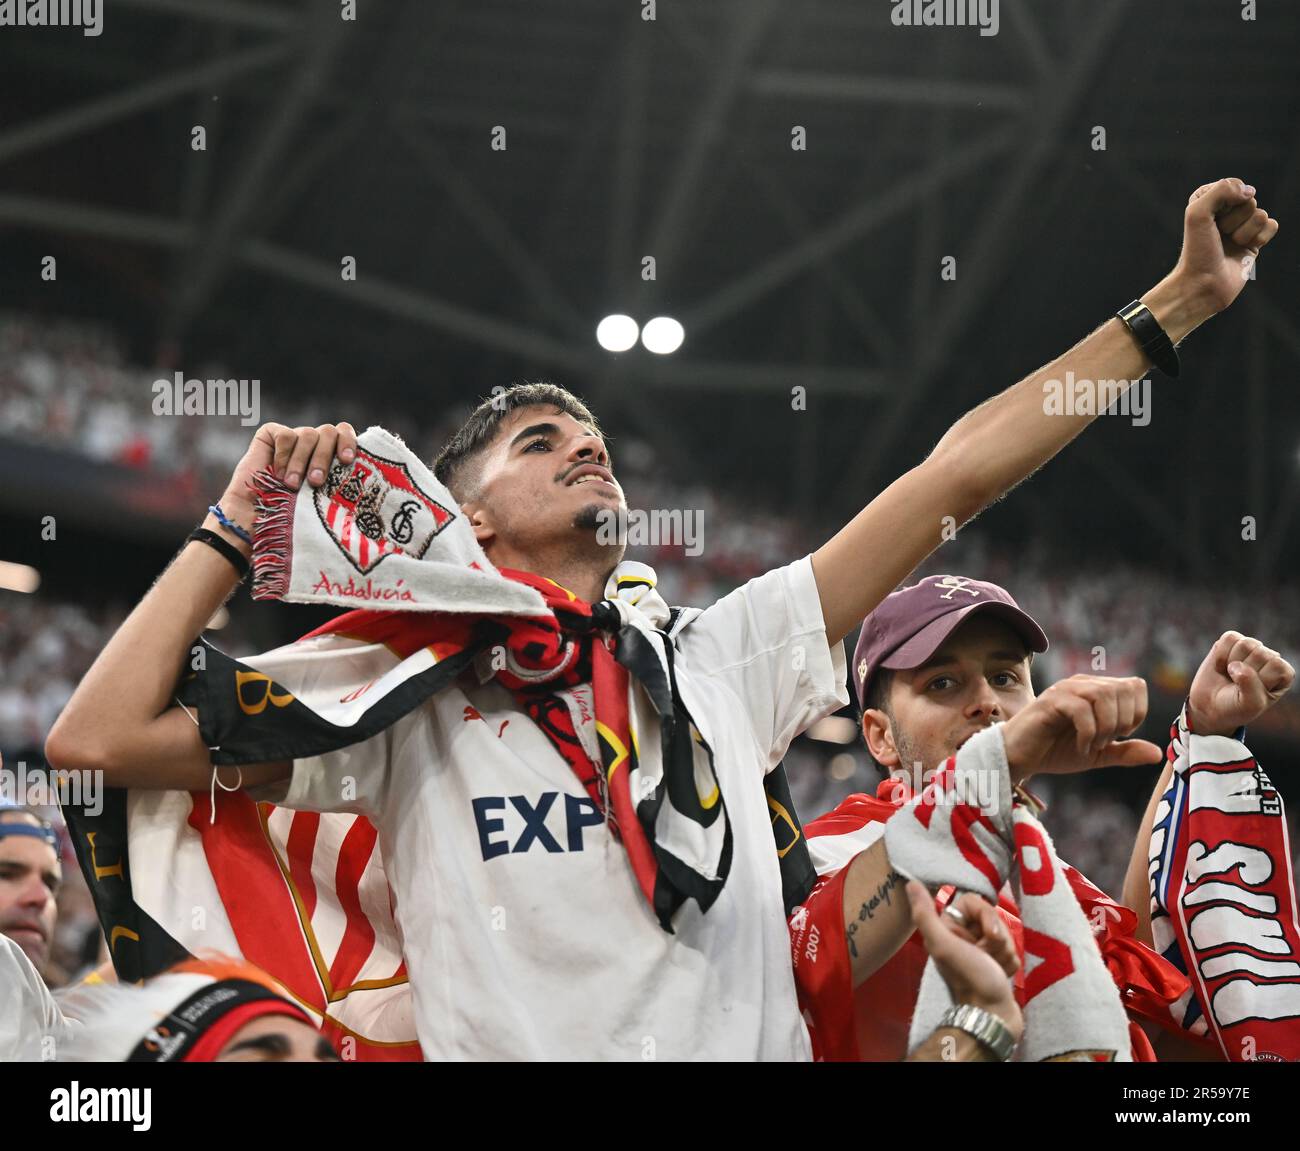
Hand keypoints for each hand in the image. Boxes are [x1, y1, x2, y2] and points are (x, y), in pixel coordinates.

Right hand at [221, 421, 357, 515]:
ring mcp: (293, 438)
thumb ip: (340, 485)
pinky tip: (277, 473)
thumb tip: (367, 487)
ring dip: (301, 461)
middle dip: (324, 458)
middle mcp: (314, 444)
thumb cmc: (292, 516)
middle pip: (328, 433)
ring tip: (293, 485)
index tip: (347, 460)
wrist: (254, 520)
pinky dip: (283, 454)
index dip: (348, 441)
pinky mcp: (270, 435)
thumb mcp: (322, 500)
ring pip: (308, 434)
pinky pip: (285, 435)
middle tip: (316, 482)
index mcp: (330, 455)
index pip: (345, 433)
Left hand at [906, 882, 1022, 1041]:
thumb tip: (910, 883)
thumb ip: (925, 915)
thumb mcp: (943, 945)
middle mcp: (962, 937)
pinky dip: (1010, 964)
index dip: (987, 917)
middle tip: (987, 956)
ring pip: (1004, 934)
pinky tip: (1001, 976)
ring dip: (1004, 952)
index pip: (975, 902)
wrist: (993, 1017)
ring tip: (994, 969)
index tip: (987, 937)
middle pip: (992, 917)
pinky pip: (1011, 951)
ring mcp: (980, 950)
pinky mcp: (996, 963)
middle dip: (997, 938)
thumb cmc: (969, 979)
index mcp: (947, 928)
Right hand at [999, 675, 1161, 783]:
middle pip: (1123, 689)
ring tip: (1093, 744)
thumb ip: (1125, 751)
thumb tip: (1159, 753)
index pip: (1134, 686)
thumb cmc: (1055, 750)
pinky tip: (1080, 747)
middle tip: (1105, 741)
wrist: (1020, 757)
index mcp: (1096, 690)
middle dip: (1122, 721)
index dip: (1135, 713)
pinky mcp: (1050, 701)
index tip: (1119, 736)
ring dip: (1105, 726)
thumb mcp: (1098, 754)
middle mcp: (1082, 683)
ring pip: (1104, 695)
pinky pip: (1081, 709)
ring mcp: (1065, 690)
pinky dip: (1088, 733)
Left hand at [1171, 177, 1278, 319]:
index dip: (1225, 203)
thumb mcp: (1197, 213)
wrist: (1203, 285)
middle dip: (1234, 220)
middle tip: (1219, 237)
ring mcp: (1241, 226)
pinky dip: (1260, 238)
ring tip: (1229, 245)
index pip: (1233, 185)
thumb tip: (1250, 192)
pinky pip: (1272, 225)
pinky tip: (1245, 249)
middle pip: (1249, 200)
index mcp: (1207, 200)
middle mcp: (1225, 211)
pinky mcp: (1255, 240)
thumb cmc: (1197, 251)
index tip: (1210, 220)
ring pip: (1260, 214)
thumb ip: (1222, 190)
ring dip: (1244, 233)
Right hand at [1186, 631, 1294, 736]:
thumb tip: (1236, 665)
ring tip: (1230, 675)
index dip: (1259, 679)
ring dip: (1231, 663)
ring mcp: (1251, 648)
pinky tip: (1222, 666)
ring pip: (1245, 644)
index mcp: (1283, 673)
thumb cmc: (1236, 707)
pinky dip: (1220, 654)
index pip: (1276, 665)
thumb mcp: (1250, 704)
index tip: (1251, 692)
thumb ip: (1250, 685)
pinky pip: (1229, 638)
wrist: (1210, 706)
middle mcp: (1270, 658)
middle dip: (1244, 672)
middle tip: (1237, 684)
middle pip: (1260, 653)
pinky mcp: (1232, 642)